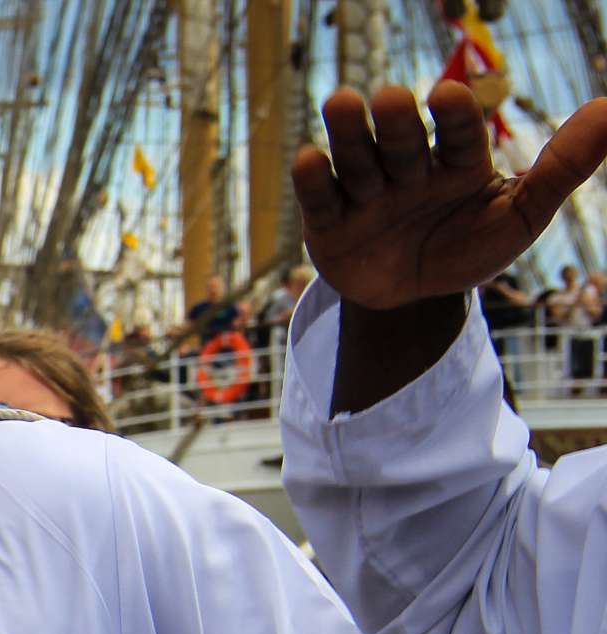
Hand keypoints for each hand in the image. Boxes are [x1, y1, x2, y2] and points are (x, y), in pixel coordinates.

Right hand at [293, 81, 606, 309]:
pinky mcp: (329, 224)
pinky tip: (309, 159)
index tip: (448, 93)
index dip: (454, 114)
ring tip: (342, 102)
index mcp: (457, 164)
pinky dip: (312, 181)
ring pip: (358, 160)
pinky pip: (320, 199)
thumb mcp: (522, 216)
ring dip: (349, 134)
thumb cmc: (469, 248)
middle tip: (390, 97)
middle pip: (401, 140)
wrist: (414, 302)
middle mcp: (409, 170)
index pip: (460, 133)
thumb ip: (562, 167)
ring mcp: (367, 195)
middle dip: (395, 121)